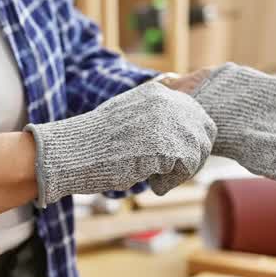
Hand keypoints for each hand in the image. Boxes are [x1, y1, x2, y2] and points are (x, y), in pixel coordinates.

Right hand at [26, 82, 215, 205]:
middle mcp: (166, 101)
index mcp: (158, 92)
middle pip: (205, 134)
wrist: (70, 153)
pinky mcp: (164, 146)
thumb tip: (193, 135)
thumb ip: (159, 118)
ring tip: (155, 178)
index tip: (176, 159)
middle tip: (169, 173)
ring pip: (197, 152)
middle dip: (193, 157)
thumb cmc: (95, 143)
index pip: (199, 116)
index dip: (193, 142)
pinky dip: (171, 182)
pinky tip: (151, 184)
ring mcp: (166, 122)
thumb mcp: (131, 117)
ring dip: (181, 172)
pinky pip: (186, 169)